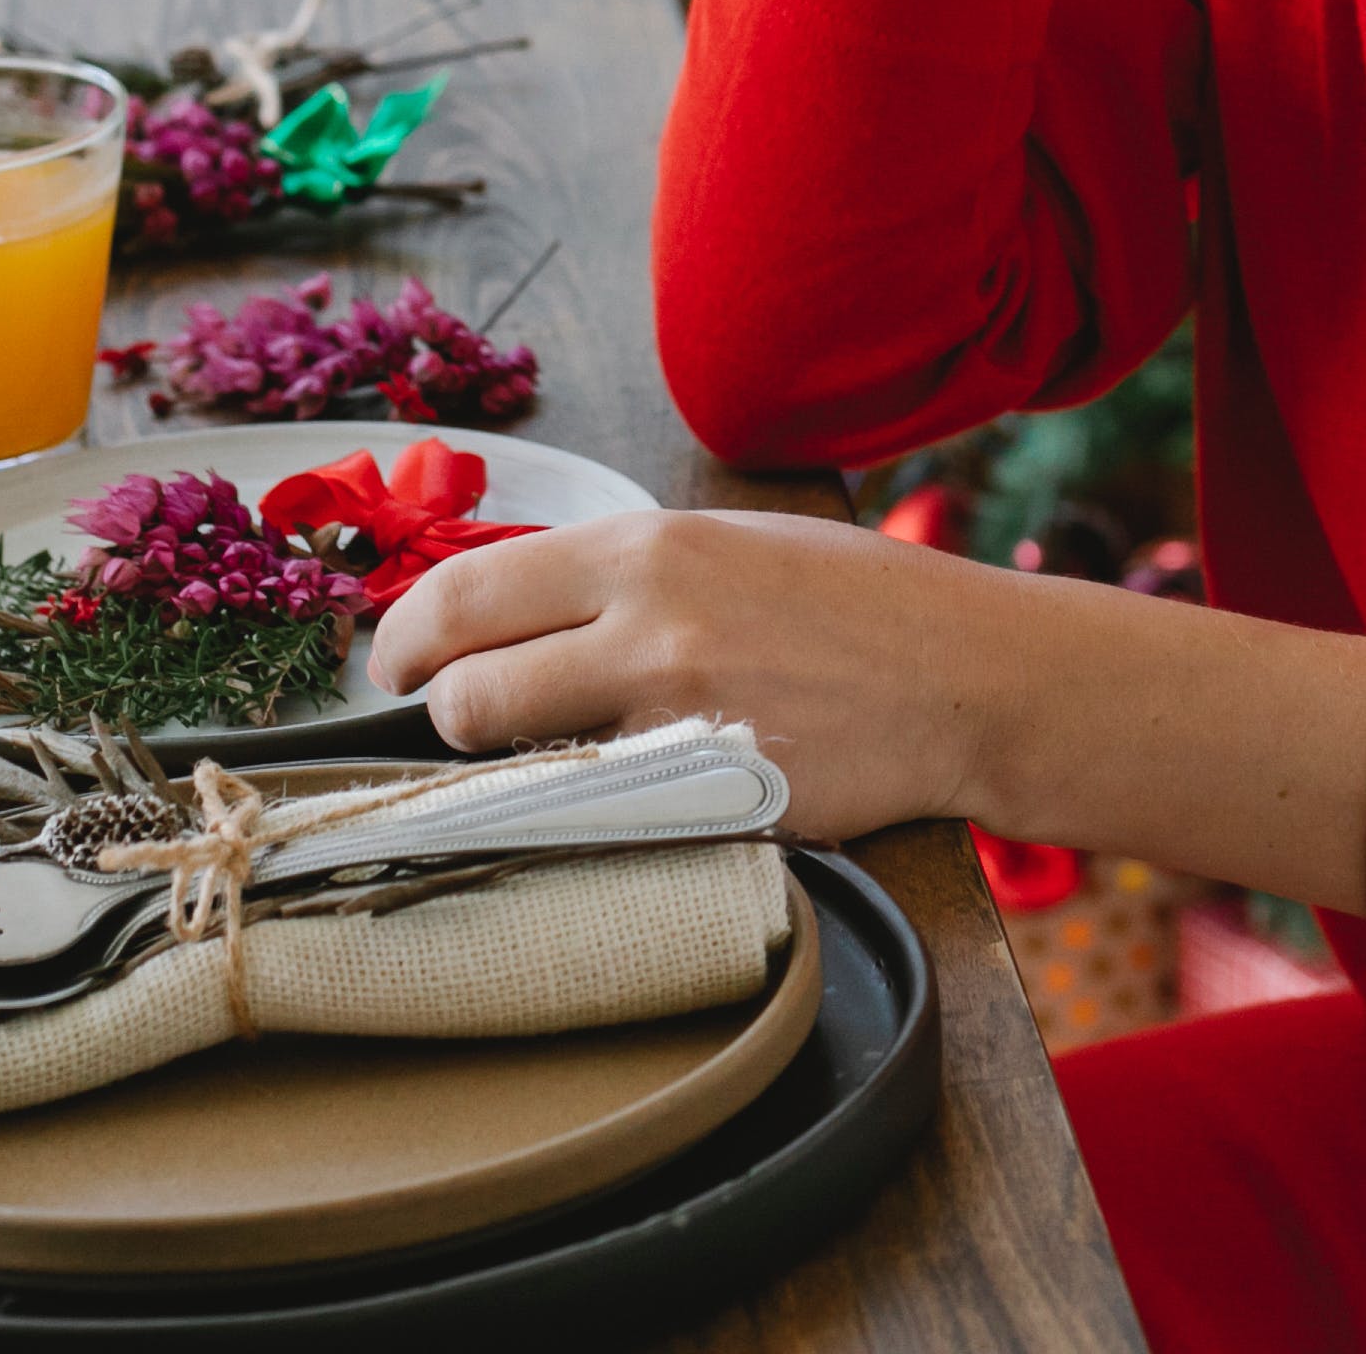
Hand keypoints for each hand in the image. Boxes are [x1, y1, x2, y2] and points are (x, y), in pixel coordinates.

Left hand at [360, 509, 1020, 841]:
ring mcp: (678, 728)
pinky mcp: (712, 806)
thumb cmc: (855, 602)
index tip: (396, 660)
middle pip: (467, 693)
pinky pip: (603, 821)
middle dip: (447, 713)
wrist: (970, 677)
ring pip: (523, 768)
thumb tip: (515, 609)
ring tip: (549, 754)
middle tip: (460, 716)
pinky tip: (629, 792)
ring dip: (512, 769)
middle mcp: (648, 631)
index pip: (465, 594)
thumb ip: (621, 575)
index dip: (406, 637)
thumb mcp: (730, 543)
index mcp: (647, 550)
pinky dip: (594, 813)